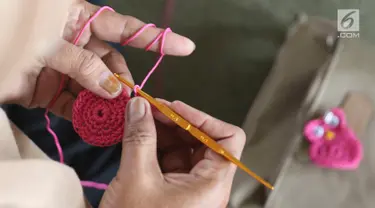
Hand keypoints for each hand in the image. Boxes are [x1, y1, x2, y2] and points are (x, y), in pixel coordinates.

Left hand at [3, 0, 194, 119]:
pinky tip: (94, 126)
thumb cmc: (13, 34)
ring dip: (105, 104)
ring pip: (95, 88)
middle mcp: (77, 43)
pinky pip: (74, 104)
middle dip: (122, 84)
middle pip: (111, 65)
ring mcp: (65, 68)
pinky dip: (84, 115)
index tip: (185, 47)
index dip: (156, 39)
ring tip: (116, 121)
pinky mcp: (50, 90)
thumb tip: (114, 89)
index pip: (124, 28)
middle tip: (132, 104)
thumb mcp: (51, 43)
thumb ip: (84, 65)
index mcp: (78, 19)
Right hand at [99, 97, 245, 207]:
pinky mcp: (173, 190)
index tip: (174, 108)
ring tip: (139, 120)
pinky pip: (170, 160)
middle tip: (148, 109)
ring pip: (185, 149)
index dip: (204, 119)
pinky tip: (137, 136)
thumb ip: (139, 137)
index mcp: (212, 184)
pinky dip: (155, 146)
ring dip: (163, 131)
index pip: (228, 139)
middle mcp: (207, 185)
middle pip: (203, 140)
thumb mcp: (135, 179)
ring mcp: (190, 188)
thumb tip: (139, 105)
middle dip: (176, 121)